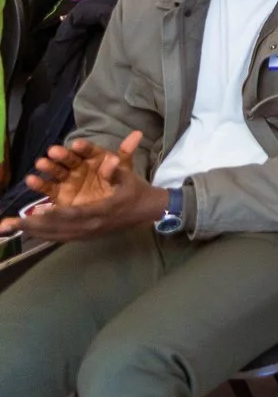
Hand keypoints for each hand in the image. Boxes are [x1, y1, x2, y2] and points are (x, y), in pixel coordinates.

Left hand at [2, 132, 159, 241]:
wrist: (146, 212)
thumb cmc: (135, 191)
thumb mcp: (129, 177)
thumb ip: (117, 168)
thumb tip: (111, 159)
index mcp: (101, 212)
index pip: (74, 214)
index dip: (54, 214)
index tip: (35, 212)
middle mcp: (91, 226)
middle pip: (58, 228)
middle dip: (33, 225)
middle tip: (10, 223)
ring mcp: (87, 233)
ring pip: (55, 235)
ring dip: (33, 231)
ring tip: (12, 227)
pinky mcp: (84, 236)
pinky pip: (59, 237)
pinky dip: (42, 234)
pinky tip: (28, 232)